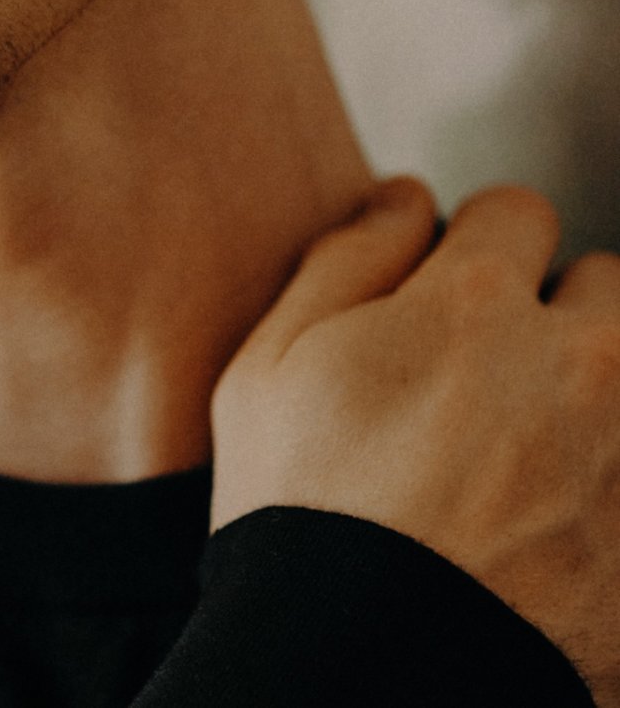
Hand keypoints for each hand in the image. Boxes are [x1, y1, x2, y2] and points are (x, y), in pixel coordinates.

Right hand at [210, 177, 619, 702]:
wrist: (362, 678)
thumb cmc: (302, 517)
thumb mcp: (270, 367)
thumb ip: (346, 258)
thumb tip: (405, 195)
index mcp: (476, 306)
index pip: (515, 209)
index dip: (473, 247)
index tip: (447, 296)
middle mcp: (581, 364)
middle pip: (604, 284)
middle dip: (555, 314)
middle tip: (495, 380)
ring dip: (599, 389)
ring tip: (538, 449)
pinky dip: (609, 476)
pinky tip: (557, 511)